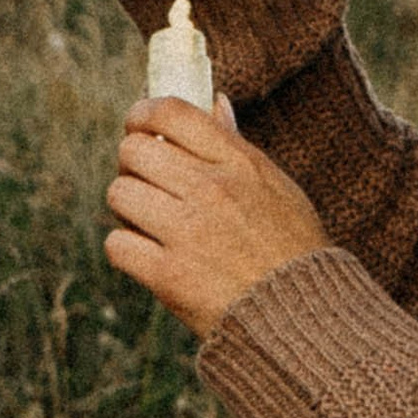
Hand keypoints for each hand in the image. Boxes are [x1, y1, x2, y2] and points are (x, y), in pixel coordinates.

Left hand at [104, 93, 330, 334]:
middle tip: (144, 181)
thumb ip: (238, 146)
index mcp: (238, 163)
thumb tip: (215, 103)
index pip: (172, 112)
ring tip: (148, 221)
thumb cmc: (291, 248)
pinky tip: (147, 255)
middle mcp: (211, 190)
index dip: (142, 113)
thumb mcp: (277, 186)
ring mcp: (187, 232)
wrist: (300, 315)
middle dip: (131, 164)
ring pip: (119, 194)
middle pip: (134, 150)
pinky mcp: (168, 275)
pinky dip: (126, 249)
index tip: (138, 124)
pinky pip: (117, 243)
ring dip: (126, 207)